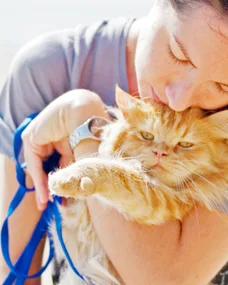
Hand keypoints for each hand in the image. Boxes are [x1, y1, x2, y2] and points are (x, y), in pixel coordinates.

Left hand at [21, 89, 106, 209]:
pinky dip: (39, 179)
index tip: (71, 200)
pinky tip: (45, 195)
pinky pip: (35, 162)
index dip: (70, 181)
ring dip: (46, 186)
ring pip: (44, 166)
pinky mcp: (32, 137)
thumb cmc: (93, 130)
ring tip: (49, 205)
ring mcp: (45, 137)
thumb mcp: (88, 157)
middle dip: (57, 186)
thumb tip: (84, 193)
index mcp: (73, 138)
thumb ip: (83, 172)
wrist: (84, 110)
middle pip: (56, 166)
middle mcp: (58, 138)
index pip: (69, 163)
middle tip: (60, 205)